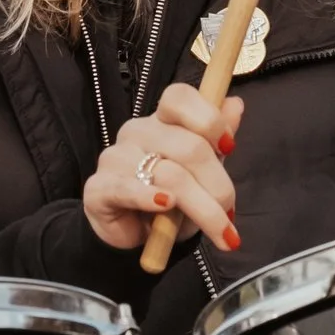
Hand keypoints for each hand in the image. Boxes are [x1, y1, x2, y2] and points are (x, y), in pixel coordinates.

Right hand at [84, 81, 241, 256]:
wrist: (133, 236)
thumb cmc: (170, 200)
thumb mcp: (201, 172)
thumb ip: (217, 139)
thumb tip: (236, 104)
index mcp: (162, 121)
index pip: (179, 97)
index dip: (209, 119)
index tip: (230, 147)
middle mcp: (136, 132)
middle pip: (188, 147)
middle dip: (218, 185)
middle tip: (230, 212)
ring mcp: (115, 158)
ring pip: (169, 175)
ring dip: (202, 207)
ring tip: (220, 231)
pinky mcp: (98, 188)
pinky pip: (128, 188)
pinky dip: (149, 197)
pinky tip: (166, 205)